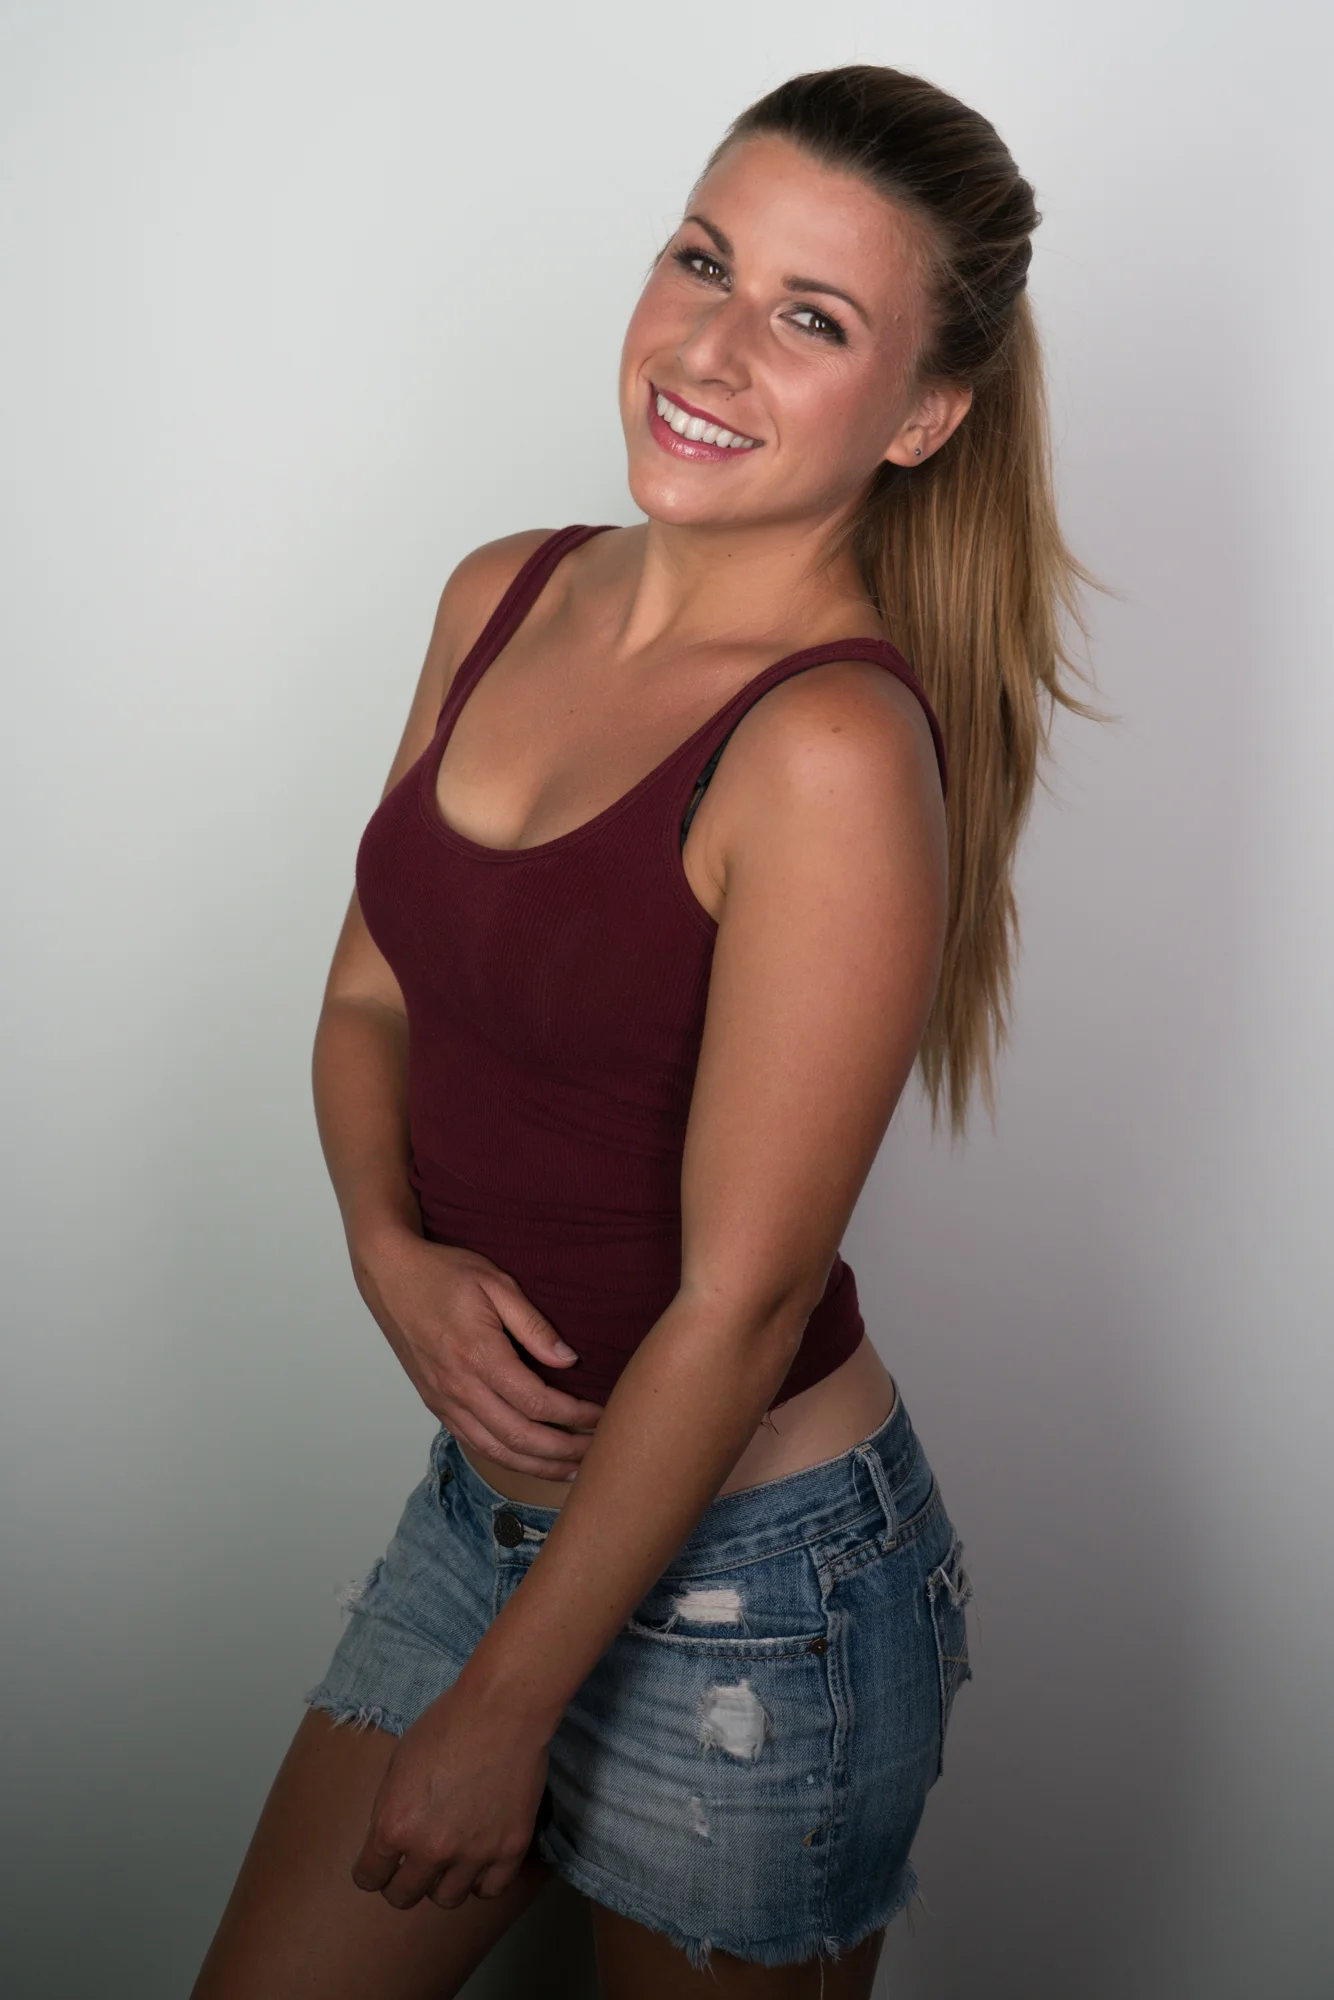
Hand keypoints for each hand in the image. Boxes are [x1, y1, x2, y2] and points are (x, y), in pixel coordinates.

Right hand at [351, 1227, 603, 1477]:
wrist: (391, 1277)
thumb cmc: (444, 1273)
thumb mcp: (496, 1284)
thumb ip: (534, 1325)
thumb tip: (568, 1360)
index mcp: (478, 1355)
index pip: (536, 1401)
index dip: (573, 1416)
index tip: (600, 1415)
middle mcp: (459, 1386)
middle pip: (519, 1437)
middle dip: (563, 1451)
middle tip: (597, 1451)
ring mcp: (444, 1400)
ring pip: (496, 1450)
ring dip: (537, 1465)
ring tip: (572, 1469)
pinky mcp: (436, 1404)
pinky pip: (474, 1443)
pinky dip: (506, 1458)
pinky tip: (530, 1461)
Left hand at [351, 1684, 549, 1909]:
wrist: (502, 1709)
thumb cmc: (447, 1723)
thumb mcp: (399, 1761)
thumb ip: (390, 1807)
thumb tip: (390, 1839)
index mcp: (394, 1826)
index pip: (368, 1878)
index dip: (373, 1870)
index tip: (382, 1864)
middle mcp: (429, 1849)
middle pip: (404, 1896)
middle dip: (403, 1882)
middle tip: (414, 1865)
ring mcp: (472, 1854)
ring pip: (447, 1899)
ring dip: (443, 1883)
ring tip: (450, 1861)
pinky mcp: (509, 1850)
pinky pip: (490, 1890)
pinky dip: (482, 1880)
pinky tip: (480, 1860)